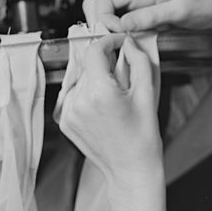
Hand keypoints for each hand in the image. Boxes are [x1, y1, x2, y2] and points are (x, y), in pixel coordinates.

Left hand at [58, 33, 162, 189]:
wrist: (130, 169)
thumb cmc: (142, 137)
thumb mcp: (147, 94)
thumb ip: (139, 61)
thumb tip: (128, 43)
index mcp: (99, 92)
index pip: (94, 50)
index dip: (109, 42)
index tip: (120, 43)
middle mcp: (78, 101)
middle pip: (89, 66)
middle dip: (106, 65)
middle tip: (124, 78)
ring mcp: (68, 113)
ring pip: (81, 80)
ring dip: (96, 80)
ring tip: (114, 98)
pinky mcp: (64, 122)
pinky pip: (74, 96)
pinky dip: (87, 95)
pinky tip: (103, 109)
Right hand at [82, 0, 211, 32]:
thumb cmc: (201, 5)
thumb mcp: (179, 11)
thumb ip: (151, 16)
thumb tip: (123, 24)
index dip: (103, 16)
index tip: (118, 32)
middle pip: (98, 4)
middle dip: (99, 23)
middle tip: (113, 41)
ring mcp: (136, 9)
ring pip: (106, 16)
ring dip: (106, 31)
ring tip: (119, 45)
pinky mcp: (140, 21)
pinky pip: (119, 27)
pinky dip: (117, 37)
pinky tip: (127, 46)